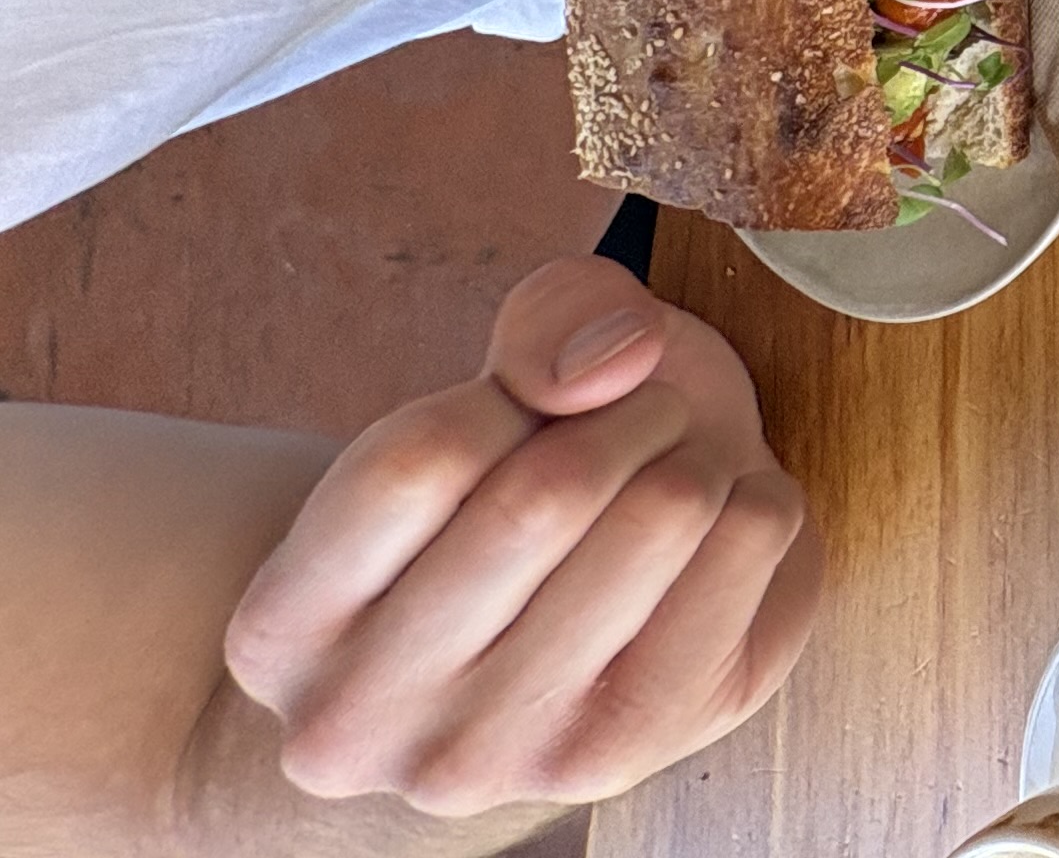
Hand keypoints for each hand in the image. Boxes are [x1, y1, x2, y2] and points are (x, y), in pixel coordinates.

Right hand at [222, 261, 818, 818]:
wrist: (558, 635)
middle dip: (627, 411)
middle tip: (640, 417)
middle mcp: (363, 722)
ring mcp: (492, 758)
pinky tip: (715, 534)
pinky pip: (752, 550)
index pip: (418, 459)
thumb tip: (616, 361)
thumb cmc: (512, 490)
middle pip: (547, 494)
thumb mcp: (501, 375)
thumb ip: (550, 321)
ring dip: (700, 451)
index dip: (511, 393)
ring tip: (675, 473)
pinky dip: (758, 498)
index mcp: (280, 628)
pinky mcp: (628, 754)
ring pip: (662, 514)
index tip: (539, 404)